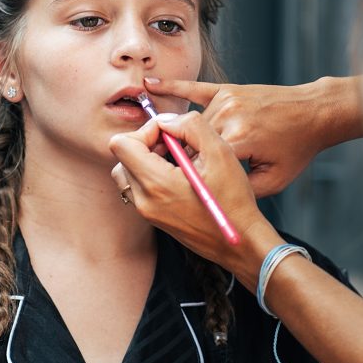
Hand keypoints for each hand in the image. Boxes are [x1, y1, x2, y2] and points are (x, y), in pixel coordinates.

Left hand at [110, 111, 281, 280]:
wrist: (241, 241)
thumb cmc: (234, 200)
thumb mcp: (220, 151)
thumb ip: (190, 126)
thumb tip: (166, 120)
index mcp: (156, 183)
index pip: (121, 144)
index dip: (144, 130)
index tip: (170, 133)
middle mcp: (144, 200)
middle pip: (122, 157)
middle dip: (146, 143)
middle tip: (175, 145)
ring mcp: (147, 211)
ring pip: (128, 172)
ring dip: (147, 158)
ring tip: (177, 159)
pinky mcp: (154, 217)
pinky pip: (139, 187)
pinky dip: (152, 174)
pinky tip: (180, 175)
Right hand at [143, 76, 362, 197]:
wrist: (314, 112)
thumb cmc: (296, 148)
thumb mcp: (273, 181)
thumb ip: (239, 191)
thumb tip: (208, 194)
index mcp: (238, 141)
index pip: (198, 162)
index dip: (189, 176)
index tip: (180, 186)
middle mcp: (228, 117)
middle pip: (190, 143)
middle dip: (185, 158)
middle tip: (176, 172)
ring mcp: (226, 100)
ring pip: (191, 125)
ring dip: (188, 138)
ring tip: (177, 148)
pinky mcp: (227, 89)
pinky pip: (193, 89)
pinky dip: (170, 87)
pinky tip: (149, 85)